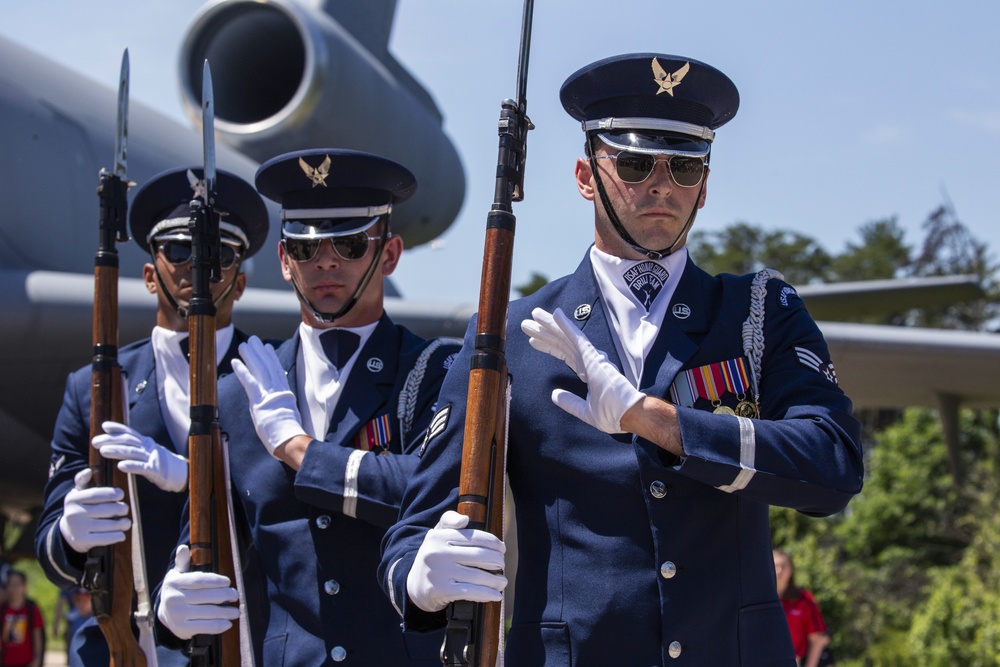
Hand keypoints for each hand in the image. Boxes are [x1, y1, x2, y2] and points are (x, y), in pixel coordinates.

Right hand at [58, 468, 129, 552]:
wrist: (67, 532)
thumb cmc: (80, 507)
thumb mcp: (78, 493)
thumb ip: (83, 480)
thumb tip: (88, 471)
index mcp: (73, 499)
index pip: (95, 494)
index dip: (111, 494)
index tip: (121, 494)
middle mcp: (73, 513)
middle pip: (105, 510)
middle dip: (120, 509)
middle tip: (125, 509)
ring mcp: (77, 528)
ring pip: (107, 525)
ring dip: (121, 524)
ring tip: (126, 522)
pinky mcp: (82, 541)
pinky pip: (104, 539)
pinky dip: (116, 536)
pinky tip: (121, 534)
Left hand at [92, 422, 187, 491]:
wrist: (183, 474)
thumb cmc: (161, 464)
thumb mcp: (148, 453)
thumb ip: (134, 448)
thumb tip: (117, 443)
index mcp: (146, 443)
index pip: (131, 433)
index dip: (118, 428)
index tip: (104, 426)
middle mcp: (149, 447)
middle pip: (129, 441)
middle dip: (111, 440)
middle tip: (95, 441)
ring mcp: (153, 458)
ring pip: (133, 452)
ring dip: (117, 451)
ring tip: (103, 451)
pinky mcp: (156, 470)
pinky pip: (142, 467)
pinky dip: (131, 466)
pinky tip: (121, 466)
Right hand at [157, 544, 239, 639]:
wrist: (164, 612)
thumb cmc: (177, 589)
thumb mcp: (178, 574)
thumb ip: (183, 562)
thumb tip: (183, 547)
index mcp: (174, 582)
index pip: (199, 580)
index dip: (215, 581)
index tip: (228, 582)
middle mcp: (174, 599)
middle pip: (205, 597)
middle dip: (224, 595)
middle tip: (236, 595)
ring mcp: (177, 615)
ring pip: (207, 613)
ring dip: (225, 612)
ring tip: (236, 611)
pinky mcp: (181, 629)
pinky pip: (204, 627)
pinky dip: (218, 626)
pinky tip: (228, 624)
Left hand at [231, 336, 305, 455]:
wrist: (289, 439)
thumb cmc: (288, 434)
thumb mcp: (287, 416)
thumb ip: (279, 407)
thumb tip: (275, 405)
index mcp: (284, 394)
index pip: (277, 372)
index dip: (272, 359)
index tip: (267, 348)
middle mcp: (277, 390)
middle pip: (268, 367)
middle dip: (260, 352)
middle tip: (253, 340)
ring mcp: (269, 394)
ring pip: (260, 370)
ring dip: (251, 356)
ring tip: (244, 345)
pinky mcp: (260, 400)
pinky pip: (249, 382)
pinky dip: (242, 371)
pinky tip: (235, 362)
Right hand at [406, 510, 506, 612]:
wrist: (413, 586)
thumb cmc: (433, 557)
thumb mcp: (436, 535)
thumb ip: (450, 521)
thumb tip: (465, 519)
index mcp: (439, 536)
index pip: (474, 537)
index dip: (493, 543)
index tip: (502, 549)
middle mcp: (437, 553)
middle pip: (479, 556)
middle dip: (497, 561)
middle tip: (502, 565)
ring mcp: (438, 572)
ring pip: (477, 576)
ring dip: (495, 580)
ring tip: (502, 581)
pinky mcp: (440, 590)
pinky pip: (470, 592)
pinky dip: (486, 594)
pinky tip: (496, 595)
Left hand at [521, 307, 644, 433]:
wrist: (628, 415)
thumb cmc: (613, 414)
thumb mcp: (585, 411)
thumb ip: (570, 402)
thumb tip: (555, 395)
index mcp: (588, 372)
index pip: (564, 354)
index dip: (549, 346)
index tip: (532, 341)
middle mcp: (588, 360)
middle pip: (562, 342)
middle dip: (544, 332)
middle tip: (526, 323)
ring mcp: (591, 357)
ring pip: (566, 337)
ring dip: (550, 325)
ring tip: (534, 314)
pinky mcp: (593, 357)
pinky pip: (577, 338)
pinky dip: (566, 326)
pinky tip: (556, 315)